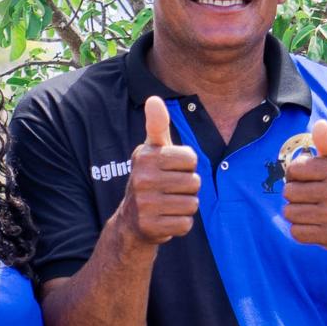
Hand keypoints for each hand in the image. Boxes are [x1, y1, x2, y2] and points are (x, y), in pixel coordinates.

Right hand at [116, 95, 201, 245]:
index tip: (171, 170)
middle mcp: (142, 178)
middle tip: (169, 190)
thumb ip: (157, 126)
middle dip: (188, 188)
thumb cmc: (150, 179)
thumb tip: (154, 99)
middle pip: (194, 182)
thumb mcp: (152, 151)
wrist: (132, 220)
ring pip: (192, 204)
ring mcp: (145, 204)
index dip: (187, 166)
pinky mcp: (150, 226)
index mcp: (146, 156)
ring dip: (185, 206)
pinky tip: (165, 219)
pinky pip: (185, 224)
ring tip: (168, 204)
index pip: (191, 158)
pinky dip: (180, 224)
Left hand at [282, 121, 326, 251]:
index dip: (295, 174)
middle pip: (289, 191)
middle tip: (309, 197)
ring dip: (296, 213)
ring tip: (310, 210)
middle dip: (294, 195)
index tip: (305, 179)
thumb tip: (319, 124)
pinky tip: (313, 224)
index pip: (294, 168)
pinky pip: (296, 232)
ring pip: (289, 212)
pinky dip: (301, 229)